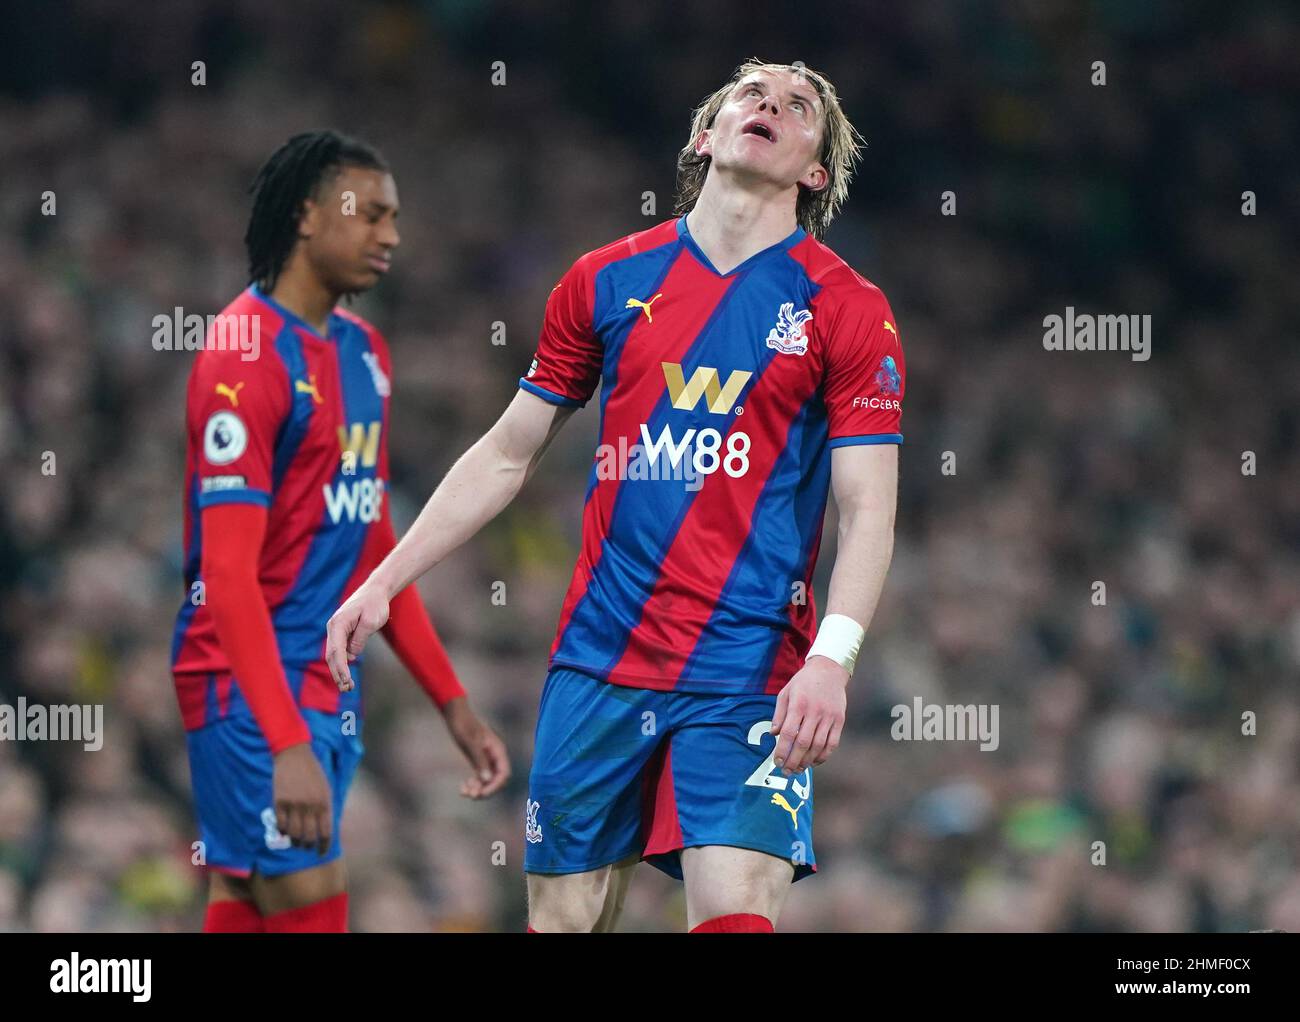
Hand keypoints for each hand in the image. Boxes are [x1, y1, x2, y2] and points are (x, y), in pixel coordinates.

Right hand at [272, 743, 332, 854]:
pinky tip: (284, 832)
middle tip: (306, 847)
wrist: (294, 755)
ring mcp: (294, 804)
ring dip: (295, 841)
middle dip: (308, 846)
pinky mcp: (279, 802)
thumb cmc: (313, 772)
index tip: (321, 853)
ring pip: (294, 834)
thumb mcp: (326, 788)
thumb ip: (326, 808)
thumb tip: (325, 830)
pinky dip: (282, 832)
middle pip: (309, 836)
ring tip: (296, 841)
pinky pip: (280, 825)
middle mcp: (310, 805)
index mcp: (325, 802)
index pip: (326, 832)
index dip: (324, 846)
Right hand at [325, 581, 389, 690]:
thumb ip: (359, 639)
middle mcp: (333, 627)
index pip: (336, 651)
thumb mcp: (370, 622)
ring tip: (348, 686)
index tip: (347, 681)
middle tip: (347, 689)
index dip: (340, 668)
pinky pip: (340, 650)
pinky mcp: (342, 632)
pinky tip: (347, 674)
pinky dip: (343, 663)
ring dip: (339, 671)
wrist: (376, 591)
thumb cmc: (374, 604)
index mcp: (337, 624)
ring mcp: (337, 630)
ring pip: (334, 655)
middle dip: (338, 674)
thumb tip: (351, 655)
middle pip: (332, 656)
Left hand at [442, 697, 510, 798]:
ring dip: (477, 788)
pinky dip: (473, 784)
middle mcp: (495, 756)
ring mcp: (487, 759)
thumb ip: (479, 760)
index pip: (503, 773)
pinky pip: (480, 777)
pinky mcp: (478, 760)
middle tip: (471, 795)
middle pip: (497, 780)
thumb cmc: (463, 725)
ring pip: (487, 780)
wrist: (455, 715)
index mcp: (498, 750)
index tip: (481, 793)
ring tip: (463, 792)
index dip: (495, 786)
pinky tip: (462, 787)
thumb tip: (487, 779)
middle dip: (485, 790)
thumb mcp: (470, 743)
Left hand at [771, 656, 848, 775]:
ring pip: (818, 746)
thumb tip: (774, 734)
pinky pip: (832, 743)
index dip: (782, 751)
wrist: (829, 670)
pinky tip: (814, 762)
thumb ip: (779, 714)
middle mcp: (815, 712)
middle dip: (793, 761)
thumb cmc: (803, 682)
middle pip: (803, 743)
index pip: (789, 733)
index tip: (776, 762)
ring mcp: (829, 717)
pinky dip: (823, 756)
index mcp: (798, 704)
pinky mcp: (840, 720)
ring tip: (798, 769)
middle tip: (786, 772)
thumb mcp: (786, 693)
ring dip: (807, 761)